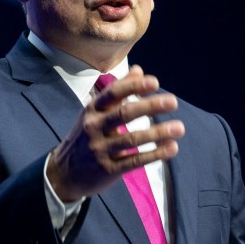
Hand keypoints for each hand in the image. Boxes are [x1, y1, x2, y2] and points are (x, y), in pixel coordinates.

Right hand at [47, 65, 184, 201]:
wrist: (64, 173)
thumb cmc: (86, 137)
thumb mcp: (95, 112)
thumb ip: (118, 92)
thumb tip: (139, 69)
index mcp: (92, 110)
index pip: (113, 93)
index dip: (134, 87)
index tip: (155, 82)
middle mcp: (94, 127)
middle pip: (124, 114)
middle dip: (149, 106)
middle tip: (173, 102)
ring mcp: (100, 149)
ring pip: (132, 139)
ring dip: (158, 133)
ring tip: (180, 128)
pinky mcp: (108, 169)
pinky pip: (134, 161)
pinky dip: (155, 154)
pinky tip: (172, 148)